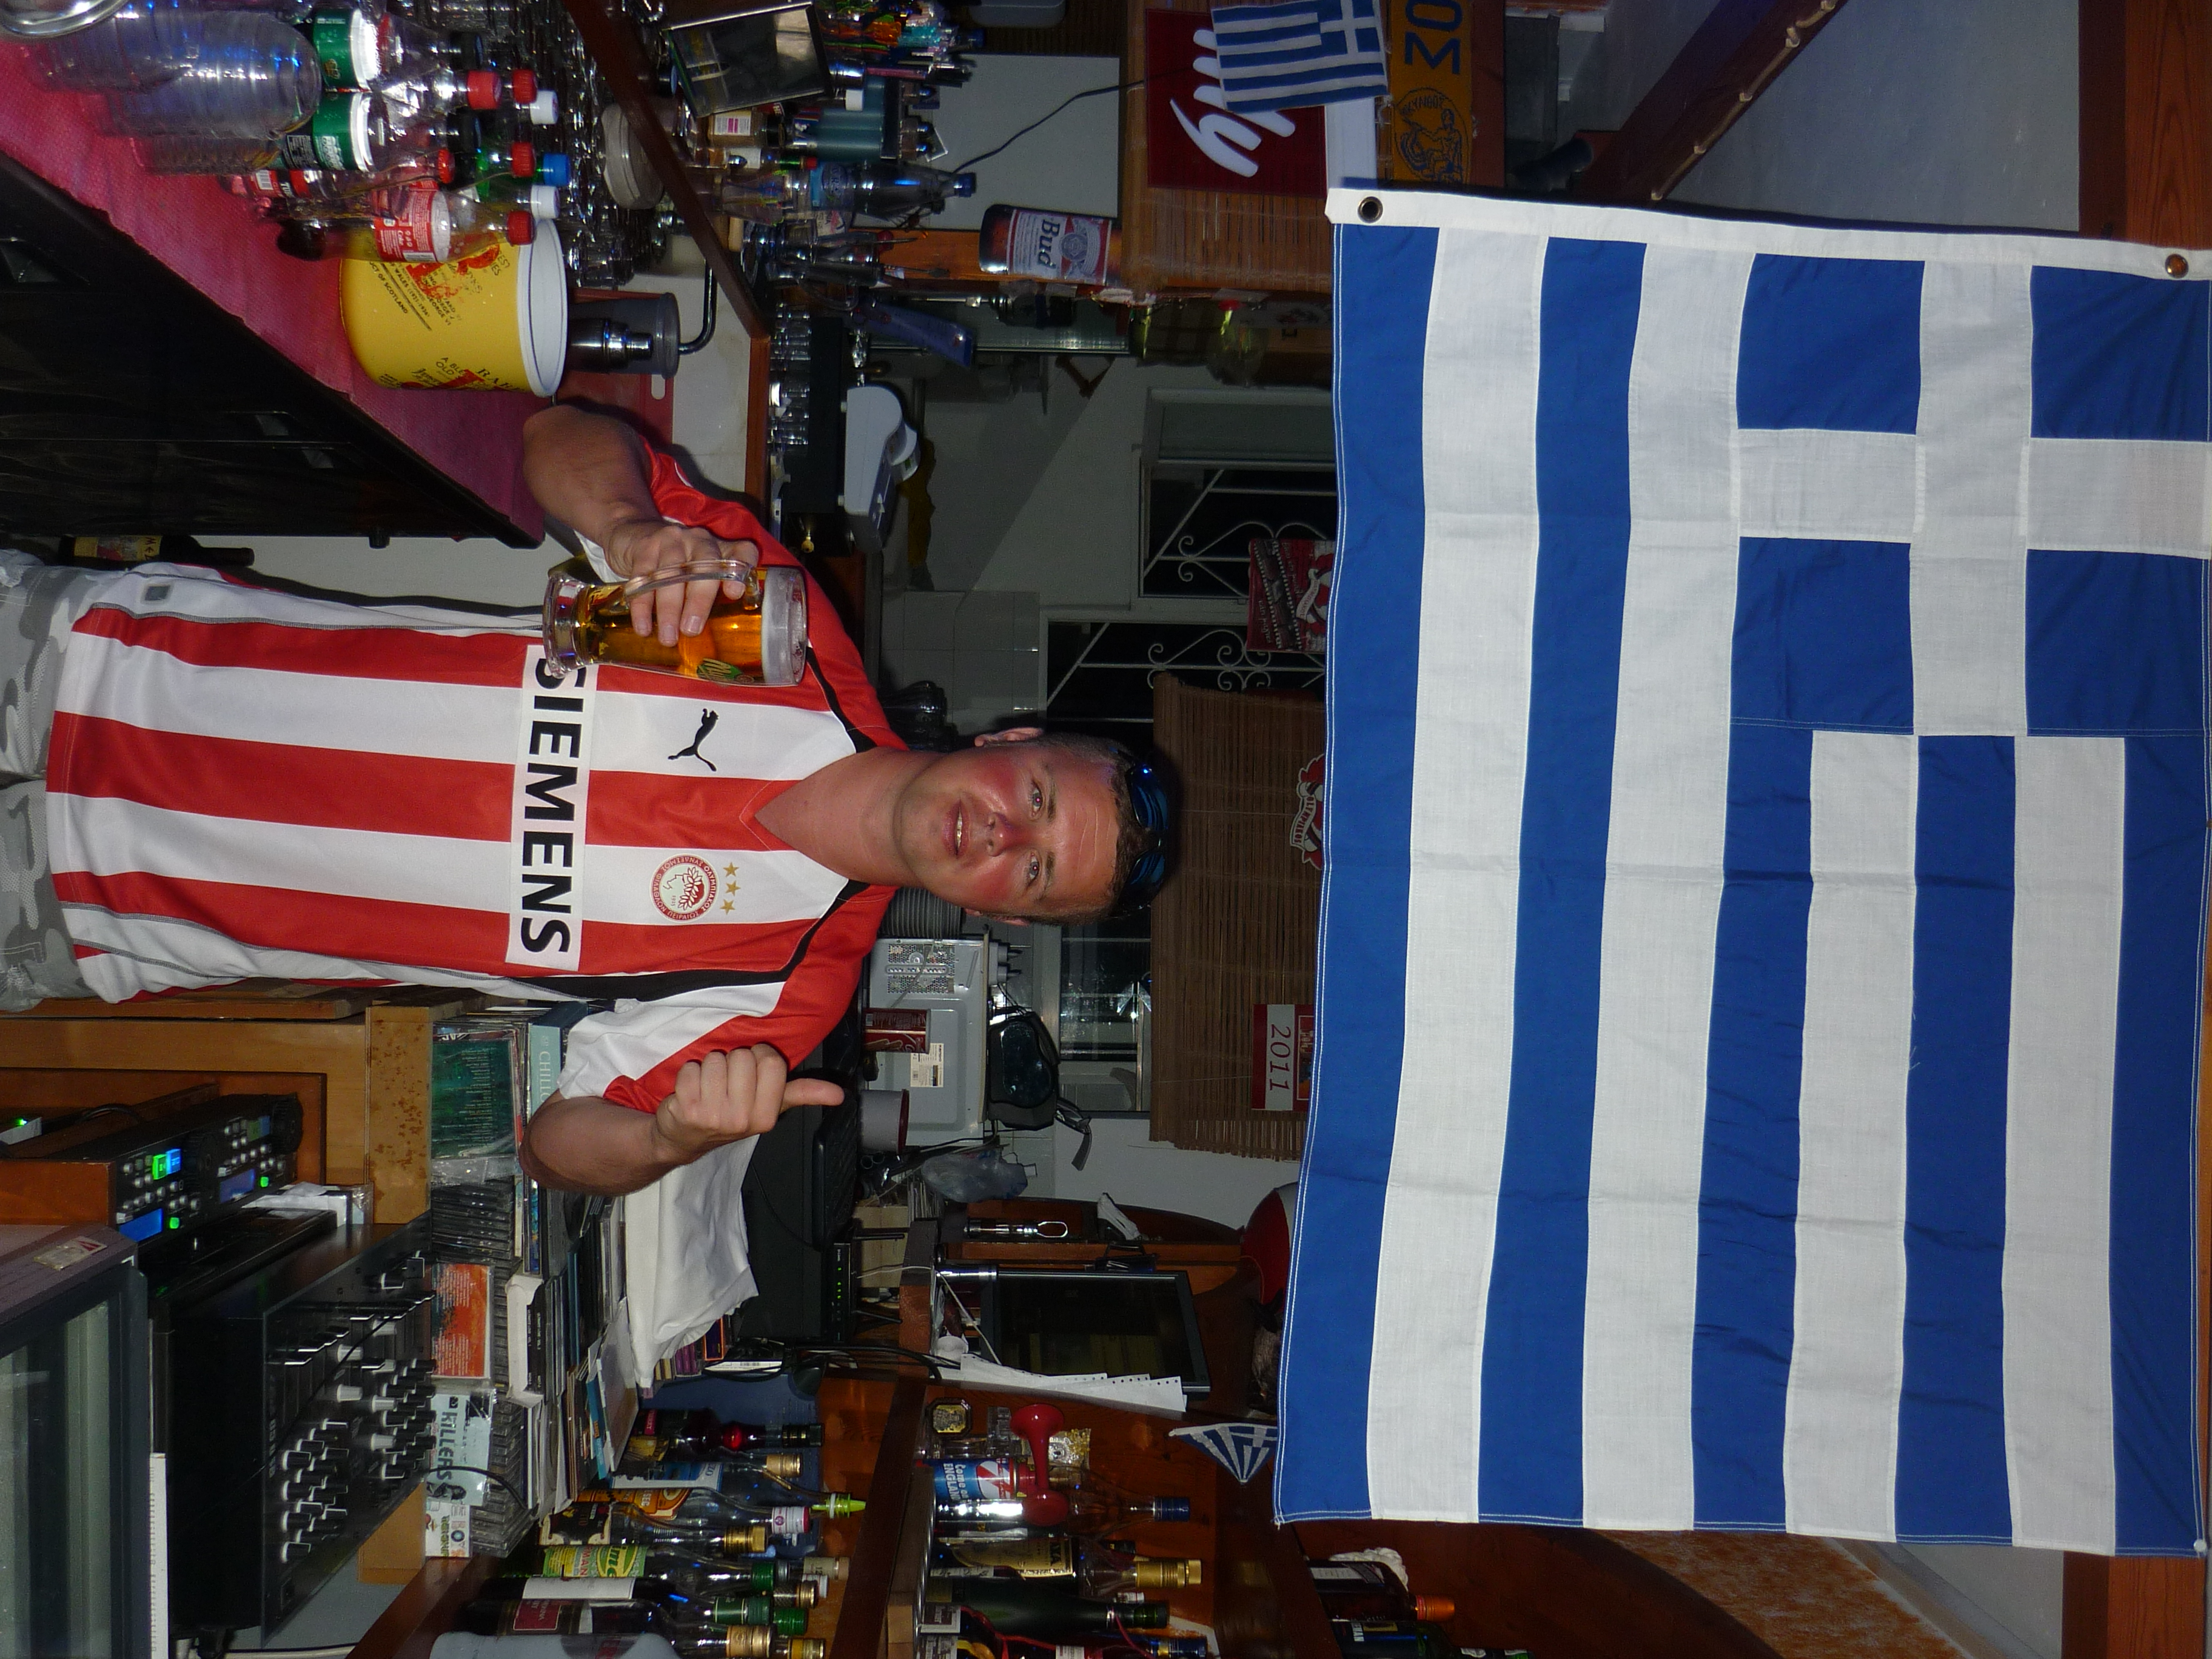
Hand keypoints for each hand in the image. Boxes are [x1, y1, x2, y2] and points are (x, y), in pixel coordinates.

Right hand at [602, 516, 758, 648]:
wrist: (636, 533)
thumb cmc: (680, 565)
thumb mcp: (703, 573)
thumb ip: (716, 595)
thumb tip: (722, 635)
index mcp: (721, 549)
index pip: (742, 551)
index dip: (743, 568)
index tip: (735, 593)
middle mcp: (699, 541)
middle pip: (703, 567)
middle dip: (698, 601)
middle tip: (691, 630)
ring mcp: (671, 542)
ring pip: (671, 574)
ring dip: (668, 609)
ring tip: (667, 637)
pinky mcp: (644, 549)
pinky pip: (643, 579)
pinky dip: (642, 605)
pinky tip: (643, 626)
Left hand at [647, 1044, 843, 1164]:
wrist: (686, 1138)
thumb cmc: (731, 1114)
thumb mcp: (770, 1105)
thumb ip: (803, 1093)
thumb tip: (840, 1094)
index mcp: (767, 1115)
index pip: (771, 1061)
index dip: (759, 1057)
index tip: (752, 1070)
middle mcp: (743, 1119)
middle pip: (742, 1057)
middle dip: (732, 1062)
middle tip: (727, 1084)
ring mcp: (714, 1116)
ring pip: (715, 1059)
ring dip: (709, 1068)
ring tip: (708, 1088)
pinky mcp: (687, 1110)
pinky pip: (690, 1069)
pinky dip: (688, 1075)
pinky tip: (691, 1092)